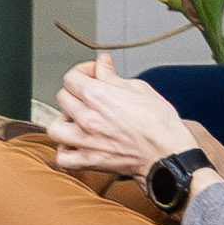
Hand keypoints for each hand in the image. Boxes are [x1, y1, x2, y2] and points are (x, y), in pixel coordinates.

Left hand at [37, 59, 197, 182]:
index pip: (70, 77)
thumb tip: (102, 63)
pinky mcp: (90, 161)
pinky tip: (76, 145)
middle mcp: (87, 118)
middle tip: (89, 95)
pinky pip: (63, 158)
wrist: (168, 153)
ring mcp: (86, 141)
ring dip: (64, 121)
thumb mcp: (139, 88)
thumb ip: (113, 76)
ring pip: (55, 128)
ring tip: (77, 120)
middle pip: (62, 98)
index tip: (93, 75)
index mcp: (99, 96)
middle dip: (75, 92)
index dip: (82, 72)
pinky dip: (65, 152)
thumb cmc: (160, 123)